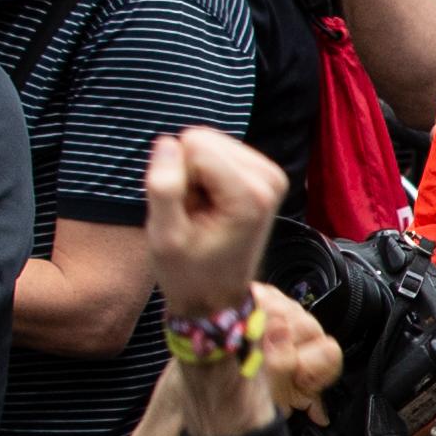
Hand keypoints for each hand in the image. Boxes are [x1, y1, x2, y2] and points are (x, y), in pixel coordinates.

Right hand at [138, 125, 283, 323]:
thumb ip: (164, 189)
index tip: (186, 213)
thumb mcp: (165, 238)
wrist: (216, 296)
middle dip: (187, 174)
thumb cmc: (188, 273)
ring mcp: (271, 174)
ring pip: (208, 143)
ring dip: (194, 176)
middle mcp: (270, 178)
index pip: (194, 145)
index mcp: (252, 194)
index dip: (177, 176)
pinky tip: (210, 206)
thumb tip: (166, 143)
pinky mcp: (264, 173)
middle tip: (193, 213)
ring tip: (201, 212)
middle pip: (203, 140)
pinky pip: (217, 151)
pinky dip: (204, 177)